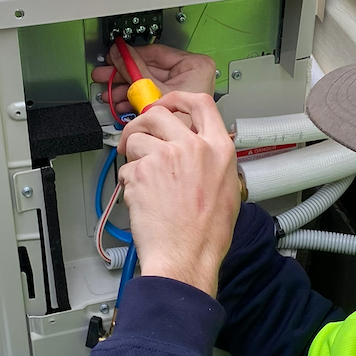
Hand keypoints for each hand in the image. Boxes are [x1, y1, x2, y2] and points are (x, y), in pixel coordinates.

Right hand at [92, 42, 216, 117]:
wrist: (184, 161)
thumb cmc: (183, 128)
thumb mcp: (152, 92)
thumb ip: (134, 71)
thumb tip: (119, 54)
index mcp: (195, 65)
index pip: (156, 52)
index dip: (131, 55)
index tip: (115, 55)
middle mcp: (191, 76)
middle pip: (149, 69)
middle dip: (124, 76)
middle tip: (105, 74)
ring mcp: (183, 93)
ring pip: (147, 85)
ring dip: (125, 91)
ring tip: (110, 93)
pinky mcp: (174, 107)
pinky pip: (151, 99)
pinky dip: (134, 102)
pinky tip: (120, 104)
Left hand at [118, 92, 240, 296]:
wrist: (186, 257)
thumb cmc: (207, 235)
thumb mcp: (228, 189)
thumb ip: (213, 161)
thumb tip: (198, 150)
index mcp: (219, 149)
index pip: (201, 103)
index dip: (178, 99)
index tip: (166, 104)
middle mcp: (193, 147)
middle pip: (159, 113)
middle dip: (141, 122)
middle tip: (135, 137)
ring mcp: (166, 157)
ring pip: (137, 139)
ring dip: (133, 156)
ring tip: (141, 179)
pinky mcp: (142, 172)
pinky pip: (127, 167)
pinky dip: (128, 181)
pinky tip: (141, 199)